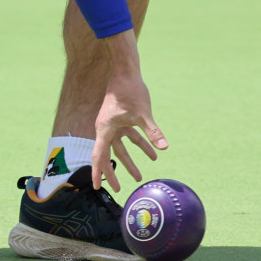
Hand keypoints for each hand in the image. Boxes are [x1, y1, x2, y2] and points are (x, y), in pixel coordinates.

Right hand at [91, 60, 166, 195]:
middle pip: (108, 156)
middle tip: (117, 189)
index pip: (99, 156)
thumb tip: (164, 148)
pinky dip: (140, 145)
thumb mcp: (143, 114)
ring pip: (120, 148)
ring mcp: (113, 124)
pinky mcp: (120, 119)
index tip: (95, 187)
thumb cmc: (131, 90)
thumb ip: (153, 132)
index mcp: (106, 129)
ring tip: (139, 176)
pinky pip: (129, 136)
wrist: (126, 71)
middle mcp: (106, 129)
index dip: (97, 173)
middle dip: (113, 172)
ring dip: (129, 161)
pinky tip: (154, 153)